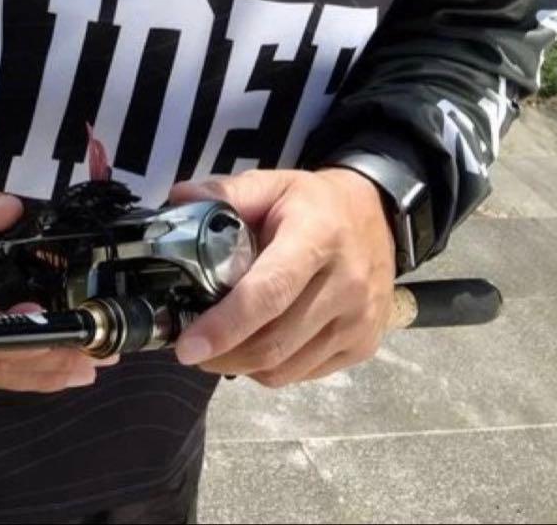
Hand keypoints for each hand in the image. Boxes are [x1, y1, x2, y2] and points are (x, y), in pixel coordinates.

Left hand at [169, 168, 395, 386]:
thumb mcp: (272, 183)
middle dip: (222, 353)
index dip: (225, 324)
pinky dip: (271, 370)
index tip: (187, 346)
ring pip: (286, 366)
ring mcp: (359, 320)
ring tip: (218, 346)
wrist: (377, 214)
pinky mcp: (364, 345)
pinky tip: (255, 345)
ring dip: (242, 365)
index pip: (269, 292)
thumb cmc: (313, 202)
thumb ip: (225, 193)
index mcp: (317, 238)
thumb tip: (179, 200)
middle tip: (189, 348)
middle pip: (274, 341)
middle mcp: (345, 285)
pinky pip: (305, 374)